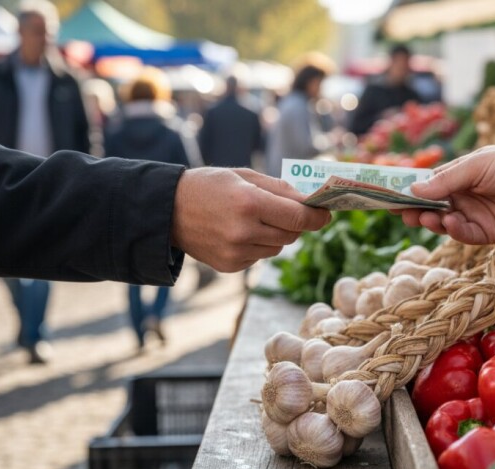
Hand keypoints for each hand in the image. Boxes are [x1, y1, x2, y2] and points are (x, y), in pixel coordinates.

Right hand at [171, 167, 330, 270]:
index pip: (299, 217)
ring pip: (278, 247)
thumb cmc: (209, 186)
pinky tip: (239, 232)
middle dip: (297, 223)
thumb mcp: (244, 176)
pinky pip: (260, 256)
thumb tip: (311, 200)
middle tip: (290, 211)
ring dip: (277, 234)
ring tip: (256, 219)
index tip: (326, 214)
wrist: (168, 210)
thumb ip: (280, 188)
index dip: (318, 217)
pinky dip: (259, 245)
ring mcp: (236, 252)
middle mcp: (244, 231)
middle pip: (293, 234)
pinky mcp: (231, 266)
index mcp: (250, 203)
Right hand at [400, 144, 494, 243]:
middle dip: (415, 211)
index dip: (407, 191)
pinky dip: (454, 231)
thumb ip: (446, 180)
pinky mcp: (488, 233)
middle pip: (431, 208)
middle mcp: (462, 197)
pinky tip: (451, 222)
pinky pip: (464, 235)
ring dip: (432, 222)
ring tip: (426, 218)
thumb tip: (413, 190)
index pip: (426, 186)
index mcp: (457, 176)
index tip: (387, 196)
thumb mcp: (477, 166)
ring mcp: (474, 216)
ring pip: (444, 223)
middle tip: (402, 214)